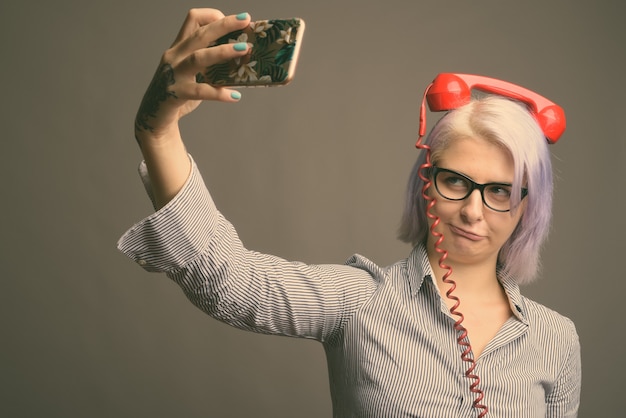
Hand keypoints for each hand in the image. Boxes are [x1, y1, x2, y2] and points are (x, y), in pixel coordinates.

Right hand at [134, 9, 251, 142]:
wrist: (154, 115)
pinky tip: (235, 96)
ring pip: (198, 58)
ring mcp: (174, 74)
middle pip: (200, 34)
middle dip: (224, 25)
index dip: (213, 16)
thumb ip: (209, 63)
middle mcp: (175, 56)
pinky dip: (219, 93)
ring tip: (243, 49)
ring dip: (223, 51)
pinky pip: (200, 91)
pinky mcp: (177, 92)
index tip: (233, 21)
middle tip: (245, 20)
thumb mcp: (191, 70)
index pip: (193, 19)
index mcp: (179, 46)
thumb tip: (241, 60)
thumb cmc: (178, 90)